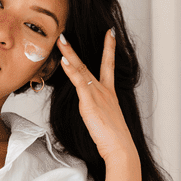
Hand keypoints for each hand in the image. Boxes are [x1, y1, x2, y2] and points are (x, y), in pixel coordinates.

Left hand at [57, 30, 138, 164]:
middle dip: (75, 48)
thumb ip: (98, 108)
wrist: (120, 148)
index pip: (109, 65)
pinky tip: (64, 61)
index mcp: (109, 92)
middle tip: (66, 34)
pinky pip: (79, 82)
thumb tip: (91, 108)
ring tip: (60, 40)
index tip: (110, 33)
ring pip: (80, 69)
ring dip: (68, 54)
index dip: (109, 48)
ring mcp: (97, 94)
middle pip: (87, 63)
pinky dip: (71, 71)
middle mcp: (103, 90)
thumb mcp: (106, 118)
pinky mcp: (90, 102)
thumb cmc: (113, 138)